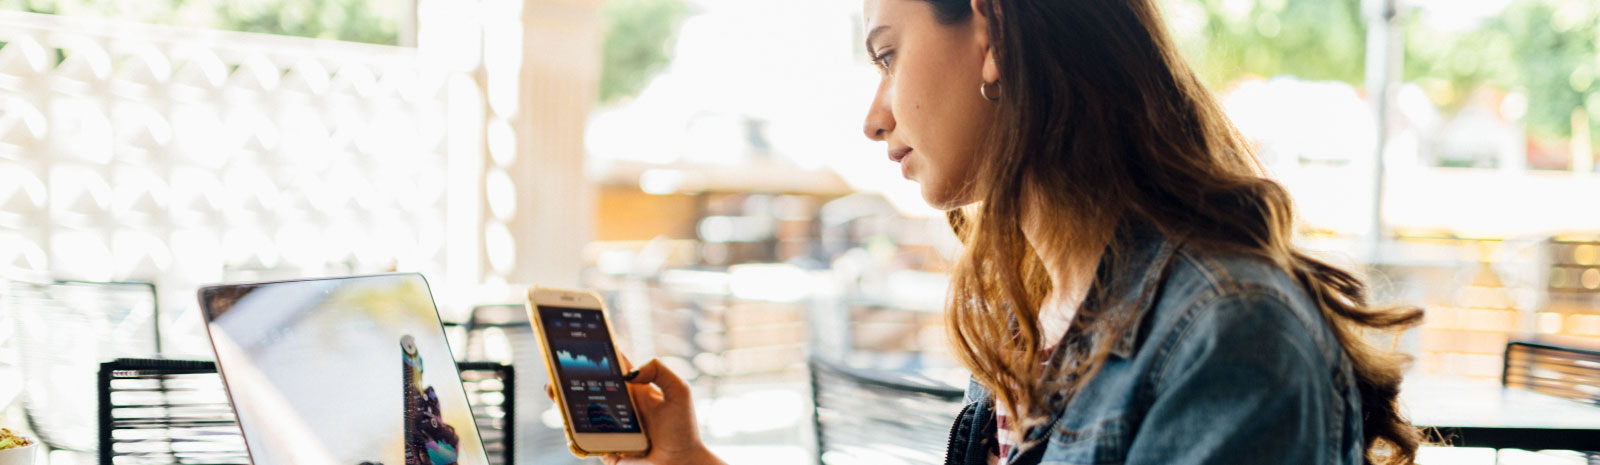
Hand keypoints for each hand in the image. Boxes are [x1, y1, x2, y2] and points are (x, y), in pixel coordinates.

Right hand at [545, 358, 724, 464]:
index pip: (611, 366)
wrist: (682, 462)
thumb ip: (660, 371)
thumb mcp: (680, 391)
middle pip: (587, 388)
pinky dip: (575, 434)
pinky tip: (571, 426)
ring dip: (564, 403)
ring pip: (580, 412)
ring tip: (554, 392)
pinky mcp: (606, 446)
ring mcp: (610, 425)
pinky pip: (584, 440)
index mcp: (633, 388)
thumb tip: (629, 372)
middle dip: (568, 379)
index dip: (595, 353)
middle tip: (555, 372)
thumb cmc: (684, 427)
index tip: (579, 341)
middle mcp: (619, 404)